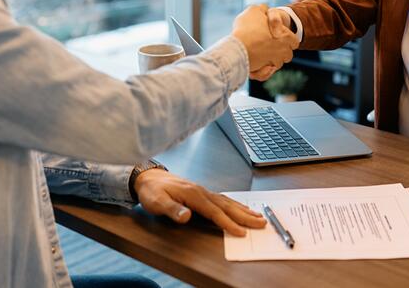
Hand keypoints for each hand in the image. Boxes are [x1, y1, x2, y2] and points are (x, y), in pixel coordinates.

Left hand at [132, 169, 265, 235]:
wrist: (147, 177)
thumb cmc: (152, 191)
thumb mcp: (157, 202)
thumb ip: (172, 210)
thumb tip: (186, 216)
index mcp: (193, 195)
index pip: (215, 212)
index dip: (228, 223)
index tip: (241, 232)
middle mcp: (202, 191)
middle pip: (227, 206)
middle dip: (244, 216)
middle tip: (261, 223)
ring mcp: (203, 191)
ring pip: (227, 201)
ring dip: (243, 209)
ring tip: (257, 216)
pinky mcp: (201, 192)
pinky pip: (222, 198)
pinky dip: (234, 204)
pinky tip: (240, 207)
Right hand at [231, 4, 298, 78]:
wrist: (236, 47)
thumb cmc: (246, 29)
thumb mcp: (254, 10)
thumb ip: (262, 9)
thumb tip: (264, 10)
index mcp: (285, 37)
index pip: (294, 41)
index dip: (288, 38)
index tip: (277, 36)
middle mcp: (282, 52)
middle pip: (287, 56)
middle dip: (281, 52)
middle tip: (269, 46)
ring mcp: (272, 63)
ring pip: (276, 65)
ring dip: (270, 61)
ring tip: (260, 54)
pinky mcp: (259, 72)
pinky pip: (264, 75)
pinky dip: (262, 72)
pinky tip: (257, 65)